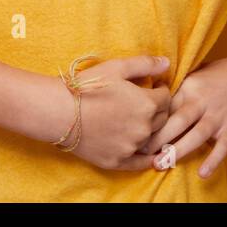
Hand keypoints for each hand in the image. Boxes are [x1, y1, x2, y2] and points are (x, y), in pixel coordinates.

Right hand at [47, 54, 172, 171]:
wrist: (59, 112)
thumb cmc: (87, 86)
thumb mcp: (116, 67)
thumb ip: (145, 64)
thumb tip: (167, 63)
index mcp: (147, 104)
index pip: (167, 98)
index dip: (161, 90)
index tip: (153, 87)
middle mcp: (144, 128)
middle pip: (162, 119)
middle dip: (157, 110)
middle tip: (145, 103)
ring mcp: (131, 147)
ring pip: (151, 139)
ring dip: (149, 130)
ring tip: (138, 121)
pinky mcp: (118, 161)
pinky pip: (140, 163)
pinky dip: (147, 159)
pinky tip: (151, 156)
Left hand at [141, 52, 226, 178]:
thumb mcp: (203, 72)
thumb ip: (185, 86)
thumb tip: (163, 94)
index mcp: (191, 86)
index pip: (165, 105)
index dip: (150, 119)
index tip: (136, 130)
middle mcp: (202, 101)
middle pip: (174, 122)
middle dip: (155, 139)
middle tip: (140, 152)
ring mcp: (218, 116)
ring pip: (193, 136)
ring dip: (175, 152)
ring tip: (160, 164)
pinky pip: (221, 147)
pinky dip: (212, 160)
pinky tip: (202, 173)